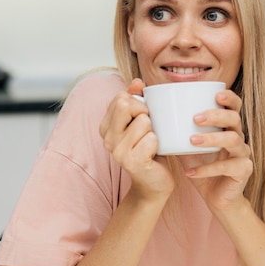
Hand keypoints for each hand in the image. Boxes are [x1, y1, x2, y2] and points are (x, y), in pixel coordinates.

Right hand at [99, 78, 174, 199]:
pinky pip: (152, 139)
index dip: (138, 103)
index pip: (120, 97)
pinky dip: (158, 145)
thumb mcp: (142, 121)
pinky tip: (153, 155)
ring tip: (150, 144)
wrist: (154, 183)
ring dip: (154, 131)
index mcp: (106, 126)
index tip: (142, 118)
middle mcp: (107, 138)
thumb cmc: (149, 150)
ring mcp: (117, 151)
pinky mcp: (131, 161)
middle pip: (124, 104)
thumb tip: (137, 82)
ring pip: (143, 121)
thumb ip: (137, 100)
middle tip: (149, 129)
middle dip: (144, 112)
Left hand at [178, 89, 252, 210]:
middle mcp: (238, 137)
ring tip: (192, 141)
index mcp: (227, 127)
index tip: (216, 94)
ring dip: (211, 138)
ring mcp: (243, 154)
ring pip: (233, 140)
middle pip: (234, 119)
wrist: (216, 196)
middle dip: (216, 115)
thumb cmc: (201, 166)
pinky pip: (227, 167)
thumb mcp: (186, 146)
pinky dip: (207, 169)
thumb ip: (177, 131)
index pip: (234, 106)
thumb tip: (153, 115)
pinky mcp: (243, 170)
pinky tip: (191, 173)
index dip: (229, 98)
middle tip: (196, 118)